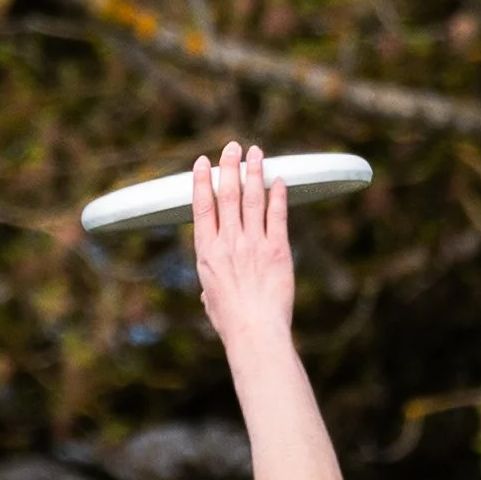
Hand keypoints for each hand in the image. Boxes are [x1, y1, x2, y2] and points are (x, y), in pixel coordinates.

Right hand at [192, 141, 293, 353]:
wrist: (255, 332)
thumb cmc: (231, 322)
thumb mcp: (211, 302)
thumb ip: (211, 286)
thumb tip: (208, 291)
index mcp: (207, 254)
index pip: (202, 208)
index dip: (202, 182)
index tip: (202, 163)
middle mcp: (229, 243)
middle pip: (228, 195)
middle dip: (229, 167)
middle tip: (232, 147)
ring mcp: (254, 243)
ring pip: (252, 198)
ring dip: (254, 171)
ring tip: (255, 152)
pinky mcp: (277, 248)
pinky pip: (278, 214)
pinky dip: (278, 195)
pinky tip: (278, 180)